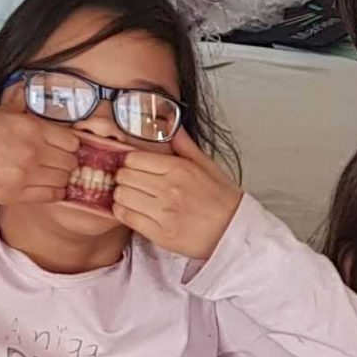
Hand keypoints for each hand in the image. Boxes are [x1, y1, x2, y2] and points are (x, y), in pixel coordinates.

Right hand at [0, 105, 79, 206]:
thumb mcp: (2, 110)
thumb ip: (20, 105)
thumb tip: (26, 92)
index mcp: (33, 128)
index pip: (71, 141)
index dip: (71, 143)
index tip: (66, 145)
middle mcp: (35, 152)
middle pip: (70, 162)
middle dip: (67, 160)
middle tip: (59, 160)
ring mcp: (27, 175)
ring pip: (63, 180)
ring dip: (61, 177)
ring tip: (52, 173)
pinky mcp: (18, 194)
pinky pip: (50, 196)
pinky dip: (54, 192)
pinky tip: (48, 186)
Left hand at [112, 129, 243, 260]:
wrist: (235, 232)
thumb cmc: (223, 200)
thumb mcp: (207, 165)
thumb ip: (184, 145)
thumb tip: (170, 122)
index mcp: (179, 169)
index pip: (134, 158)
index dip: (130, 161)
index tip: (134, 166)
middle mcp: (169, 189)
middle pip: (124, 176)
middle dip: (124, 178)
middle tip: (132, 182)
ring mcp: (164, 212)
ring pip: (122, 196)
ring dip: (122, 196)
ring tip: (132, 197)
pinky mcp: (160, 234)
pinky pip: (127, 218)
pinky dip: (124, 213)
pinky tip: (133, 211)